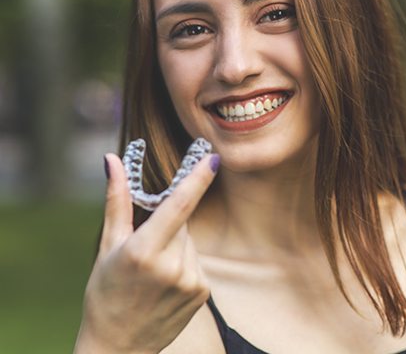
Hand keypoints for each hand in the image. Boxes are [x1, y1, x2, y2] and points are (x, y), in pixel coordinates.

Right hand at [74, 151, 218, 353]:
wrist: (117, 347)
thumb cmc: (105, 292)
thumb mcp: (108, 245)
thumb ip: (117, 199)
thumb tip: (112, 160)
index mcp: (144, 251)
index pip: (179, 205)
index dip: (198, 178)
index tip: (213, 157)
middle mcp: (172, 266)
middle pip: (182, 222)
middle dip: (169, 224)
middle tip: (147, 246)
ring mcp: (191, 281)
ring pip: (190, 241)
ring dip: (176, 245)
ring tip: (154, 271)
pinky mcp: (203, 292)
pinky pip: (197, 260)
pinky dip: (184, 262)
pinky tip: (167, 283)